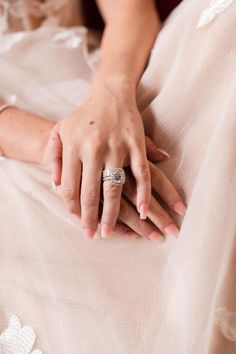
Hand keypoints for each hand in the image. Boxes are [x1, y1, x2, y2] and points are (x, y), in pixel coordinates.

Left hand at [46, 78, 153, 238]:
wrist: (110, 95)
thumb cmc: (83, 117)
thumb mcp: (60, 131)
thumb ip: (53, 156)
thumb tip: (53, 183)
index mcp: (73, 147)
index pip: (69, 186)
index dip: (72, 207)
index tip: (77, 221)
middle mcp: (93, 149)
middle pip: (90, 192)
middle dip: (90, 218)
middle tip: (92, 235)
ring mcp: (117, 147)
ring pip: (114, 187)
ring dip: (113, 213)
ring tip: (109, 231)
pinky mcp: (136, 145)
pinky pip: (142, 173)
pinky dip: (143, 194)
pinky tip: (143, 211)